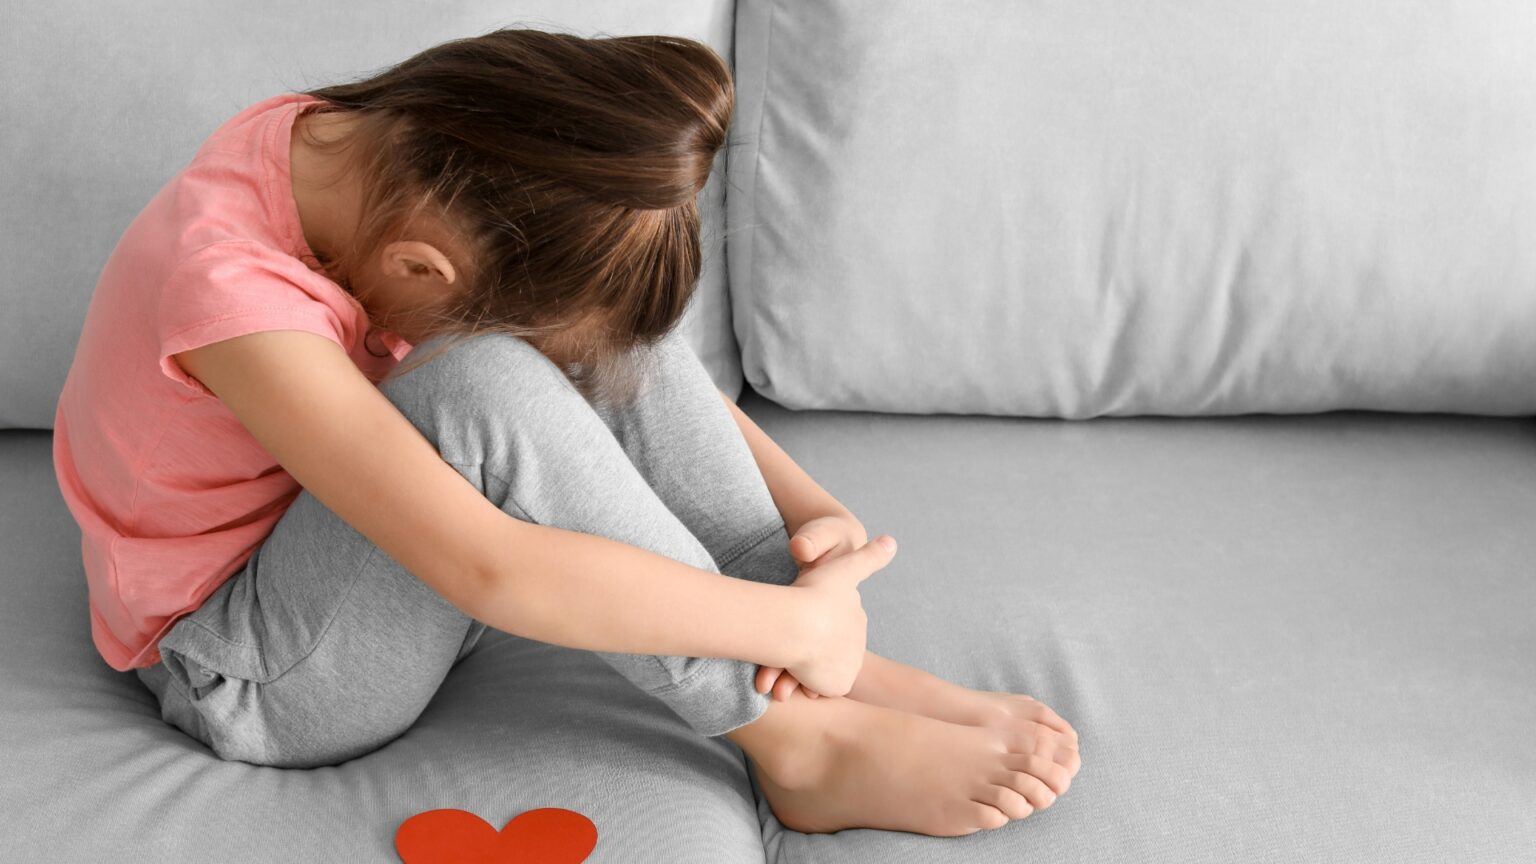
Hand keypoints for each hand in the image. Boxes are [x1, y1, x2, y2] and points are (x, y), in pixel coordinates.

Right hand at [757, 515, 869, 700]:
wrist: (801, 626)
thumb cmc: (816, 592)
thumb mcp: (844, 568)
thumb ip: (868, 558)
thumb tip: (892, 541)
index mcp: (854, 617)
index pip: (827, 624)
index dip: (804, 625)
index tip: (786, 625)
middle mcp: (855, 641)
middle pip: (820, 649)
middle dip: (798, 655)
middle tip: (772, 654)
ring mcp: (849, 664)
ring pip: (813, 669)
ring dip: (789, 674)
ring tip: (768, 679)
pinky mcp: (840, 684)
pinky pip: (814, 687)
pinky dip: (795, 685)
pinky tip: (778, 685)